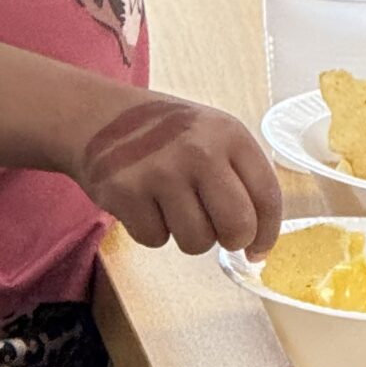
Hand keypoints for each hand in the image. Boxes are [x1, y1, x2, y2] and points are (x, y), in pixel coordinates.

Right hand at [71, 93, 282, 259]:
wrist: (99, 116)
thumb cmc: (166, 135)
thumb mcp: (211, 136)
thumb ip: (238, 178)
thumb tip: (257, 242)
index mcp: (229, 134)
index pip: (266, 197)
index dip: (266, 234)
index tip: (257, 250)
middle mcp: (199, 151)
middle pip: (237, 226)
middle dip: (231, 241)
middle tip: (217, 234)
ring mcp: (161, 171)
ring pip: (196, 242)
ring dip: (187, 235)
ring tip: (172, 207)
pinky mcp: (126, 192)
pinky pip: (155, 239)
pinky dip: (151, 230)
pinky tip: (144, 202)